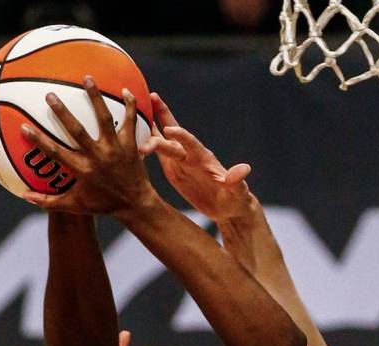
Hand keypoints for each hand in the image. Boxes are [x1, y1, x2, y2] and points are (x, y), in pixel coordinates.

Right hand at [22, 78, 154, 216]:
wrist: (136, 205)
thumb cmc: (104, 204)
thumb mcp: (76, 205)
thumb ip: (49, 201)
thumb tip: (24, 195)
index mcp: (82, 170)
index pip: (55, 153)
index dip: (39, 140)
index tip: (23, 127)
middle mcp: (98, 157)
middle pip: (77, 131)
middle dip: (63, 113)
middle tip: (49, 94)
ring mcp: (115, 149)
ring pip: (104, 119)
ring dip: (96, 98)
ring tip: (87, 78)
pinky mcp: (130, 145)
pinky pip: (130, 121)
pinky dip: (129, 105)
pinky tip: (124, 89)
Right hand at [143, 93, 252, 225]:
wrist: (227, 207)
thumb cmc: (234, 199)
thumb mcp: (237, 191)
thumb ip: (236, 180)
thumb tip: (244, 170)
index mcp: (203, 159)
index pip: (191, 143)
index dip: (181, 136)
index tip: (169, 129)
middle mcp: (190, 155)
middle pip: (172, 137)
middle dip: (159, 122)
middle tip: (142, 107)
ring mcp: (181, 160)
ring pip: (163, 139)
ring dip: (149, 124)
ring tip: (133, 106)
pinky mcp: (174, 169)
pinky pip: (159, 153)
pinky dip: (147, 141)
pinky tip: (134, 131)